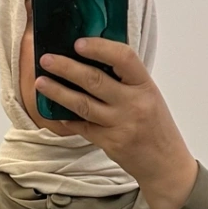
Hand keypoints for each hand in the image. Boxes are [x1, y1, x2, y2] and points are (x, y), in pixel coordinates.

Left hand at [35, 36, 198, 208]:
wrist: (166, 165)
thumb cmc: (157, 127)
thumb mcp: (149, 96)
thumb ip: (126, 80)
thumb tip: (94, 60)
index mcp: (145, 86)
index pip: (124, 57)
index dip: (99, 48)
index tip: (78, 42)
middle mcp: (134, 104)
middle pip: (95, 80)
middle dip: (66, 67)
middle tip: (46, 59)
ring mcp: (121, 125)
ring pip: (83, 104)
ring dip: (58, 92)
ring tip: (41, 83)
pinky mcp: (110, 143)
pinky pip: (83, 127)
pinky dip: (67, 118)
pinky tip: (55, 112)